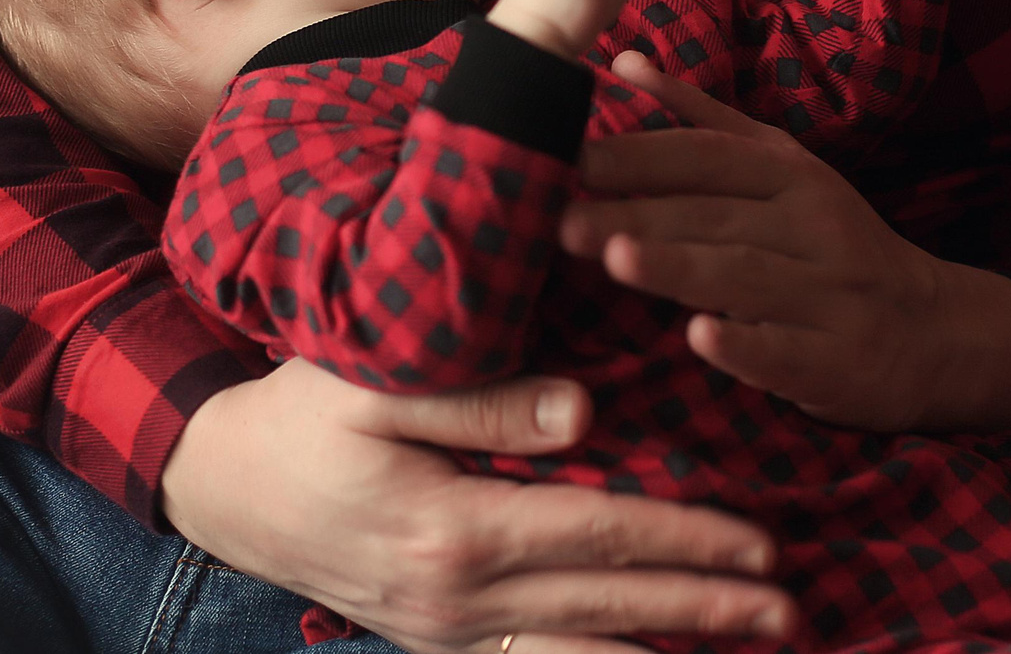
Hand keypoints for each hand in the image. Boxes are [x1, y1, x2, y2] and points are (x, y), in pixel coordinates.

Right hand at [159, 357, 798, 653]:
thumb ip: (480, 396)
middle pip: (605, 609)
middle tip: (791, 607)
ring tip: (750, 645)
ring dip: (667, 649)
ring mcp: (442, 634)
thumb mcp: (372, 383)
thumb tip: (584, 413)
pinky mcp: (433, 642)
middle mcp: (454, 602)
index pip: (598, 539)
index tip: (761, 541)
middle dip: (705, 606)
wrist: (219, 483)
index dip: (685, 540)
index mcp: (452, 532)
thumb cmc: (298, 414)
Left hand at [560, 54, 1010, 431]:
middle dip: (636, 215)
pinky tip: (701, 338)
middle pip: (715, 217)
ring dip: (680, 267)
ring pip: (746, 276)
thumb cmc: (833, 243)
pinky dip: (746, 345)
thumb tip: (624, 61)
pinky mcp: (839, 360)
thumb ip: (702, 119)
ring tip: (615, 259)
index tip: (568, 154)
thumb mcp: (784, 169)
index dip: (640, 153)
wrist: (936, 331)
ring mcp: (831, 294)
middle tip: (561, 219)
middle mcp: (815, 225)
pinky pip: (787, 351)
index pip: (708, 156)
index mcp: (793, 174)